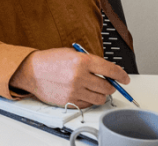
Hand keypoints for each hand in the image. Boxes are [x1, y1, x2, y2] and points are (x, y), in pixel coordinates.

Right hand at [9, 48, 130, 107]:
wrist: (32, 71)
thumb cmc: (51, 60)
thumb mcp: (73, 54)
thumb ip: (91, 62)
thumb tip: (108, 72)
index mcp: (82, 61)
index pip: (110, 69)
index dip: (121, 75)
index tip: (125, 79)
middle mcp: (80, 76)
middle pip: (107, 86)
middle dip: (111, 86)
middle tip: (109, 84)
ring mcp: (75, 90)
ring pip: (100, 98)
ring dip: (101, 94)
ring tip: (96, 88)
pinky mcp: (70, 101)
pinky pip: (88, 104)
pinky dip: (90, 100)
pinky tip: (85, 92)